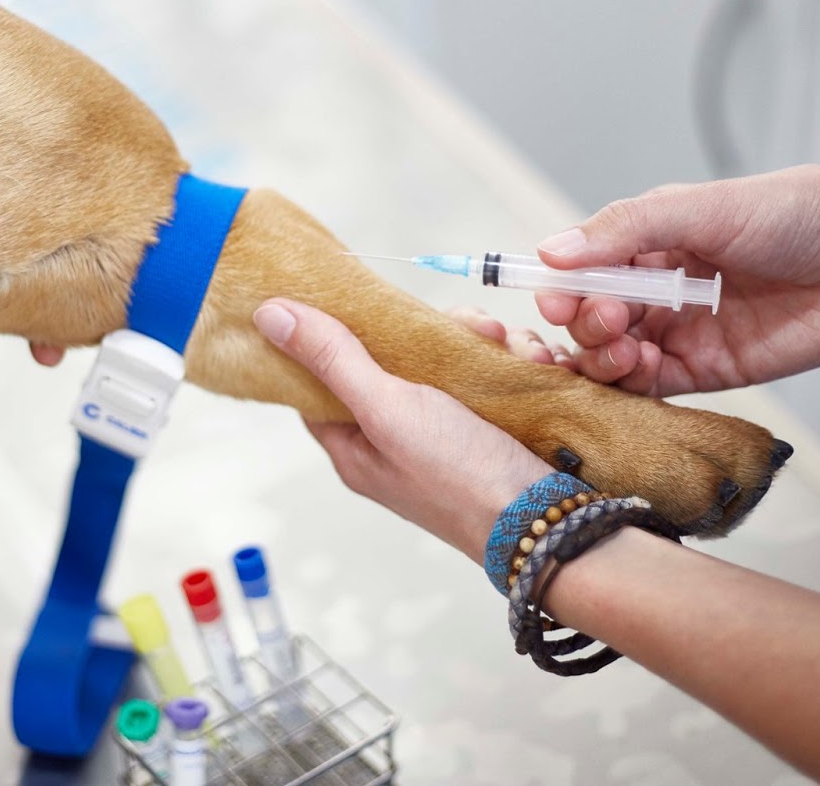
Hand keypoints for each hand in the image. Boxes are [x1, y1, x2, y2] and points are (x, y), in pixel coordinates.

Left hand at [253, 299, 552, 558]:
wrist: (550, 522)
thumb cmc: (460, 478)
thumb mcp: (387, 409)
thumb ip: (332, 358)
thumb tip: (269, 315)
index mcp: (354, 444)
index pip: (321, 377)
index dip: (333, 333)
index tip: (357, 297)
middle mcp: (394, 437)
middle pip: (394, 355)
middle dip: (435, 331)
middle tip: (472, 327)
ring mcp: (444, 431)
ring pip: (448, 357)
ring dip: (483, 341)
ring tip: (509, 346)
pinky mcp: (488, 423)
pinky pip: (489, 372)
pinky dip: (510, 360)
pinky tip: (534, 361)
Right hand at [531, 165, 819, 394]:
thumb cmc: (802, 216)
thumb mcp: (703, 207)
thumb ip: (626, 229)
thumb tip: (552, 251)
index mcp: (653, 239)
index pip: (584, 267)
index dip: (562, 284)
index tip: (554, 295)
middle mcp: (661, 286)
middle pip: (590, 315)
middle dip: (584, 320)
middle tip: (607, 315)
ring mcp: (683, 330)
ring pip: (611, 354)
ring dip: (600, 353)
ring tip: (623, 342)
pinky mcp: (708, 371)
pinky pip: (650, 386)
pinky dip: (631, 382)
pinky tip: (639, 366)